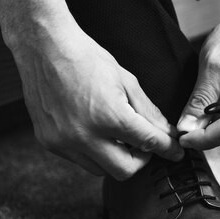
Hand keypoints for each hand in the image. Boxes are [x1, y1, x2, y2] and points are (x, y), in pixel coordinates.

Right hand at [0, 0, 181, 179]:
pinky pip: (79, 160)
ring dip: (115, 159)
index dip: (167, 149)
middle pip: (124, 171)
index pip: (148, 143)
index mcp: (109, 117)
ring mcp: (63, 142)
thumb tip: (166, 133)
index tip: (175, 153)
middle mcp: (84, 136)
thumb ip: (148, 111)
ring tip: (118, 137)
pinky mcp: (49, 143)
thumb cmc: (86, 58)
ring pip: (101, 170)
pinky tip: (95, 133)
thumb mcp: (125, 80)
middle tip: (143, 145)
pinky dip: (93, 152)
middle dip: (140, 160)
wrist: (44, 47)